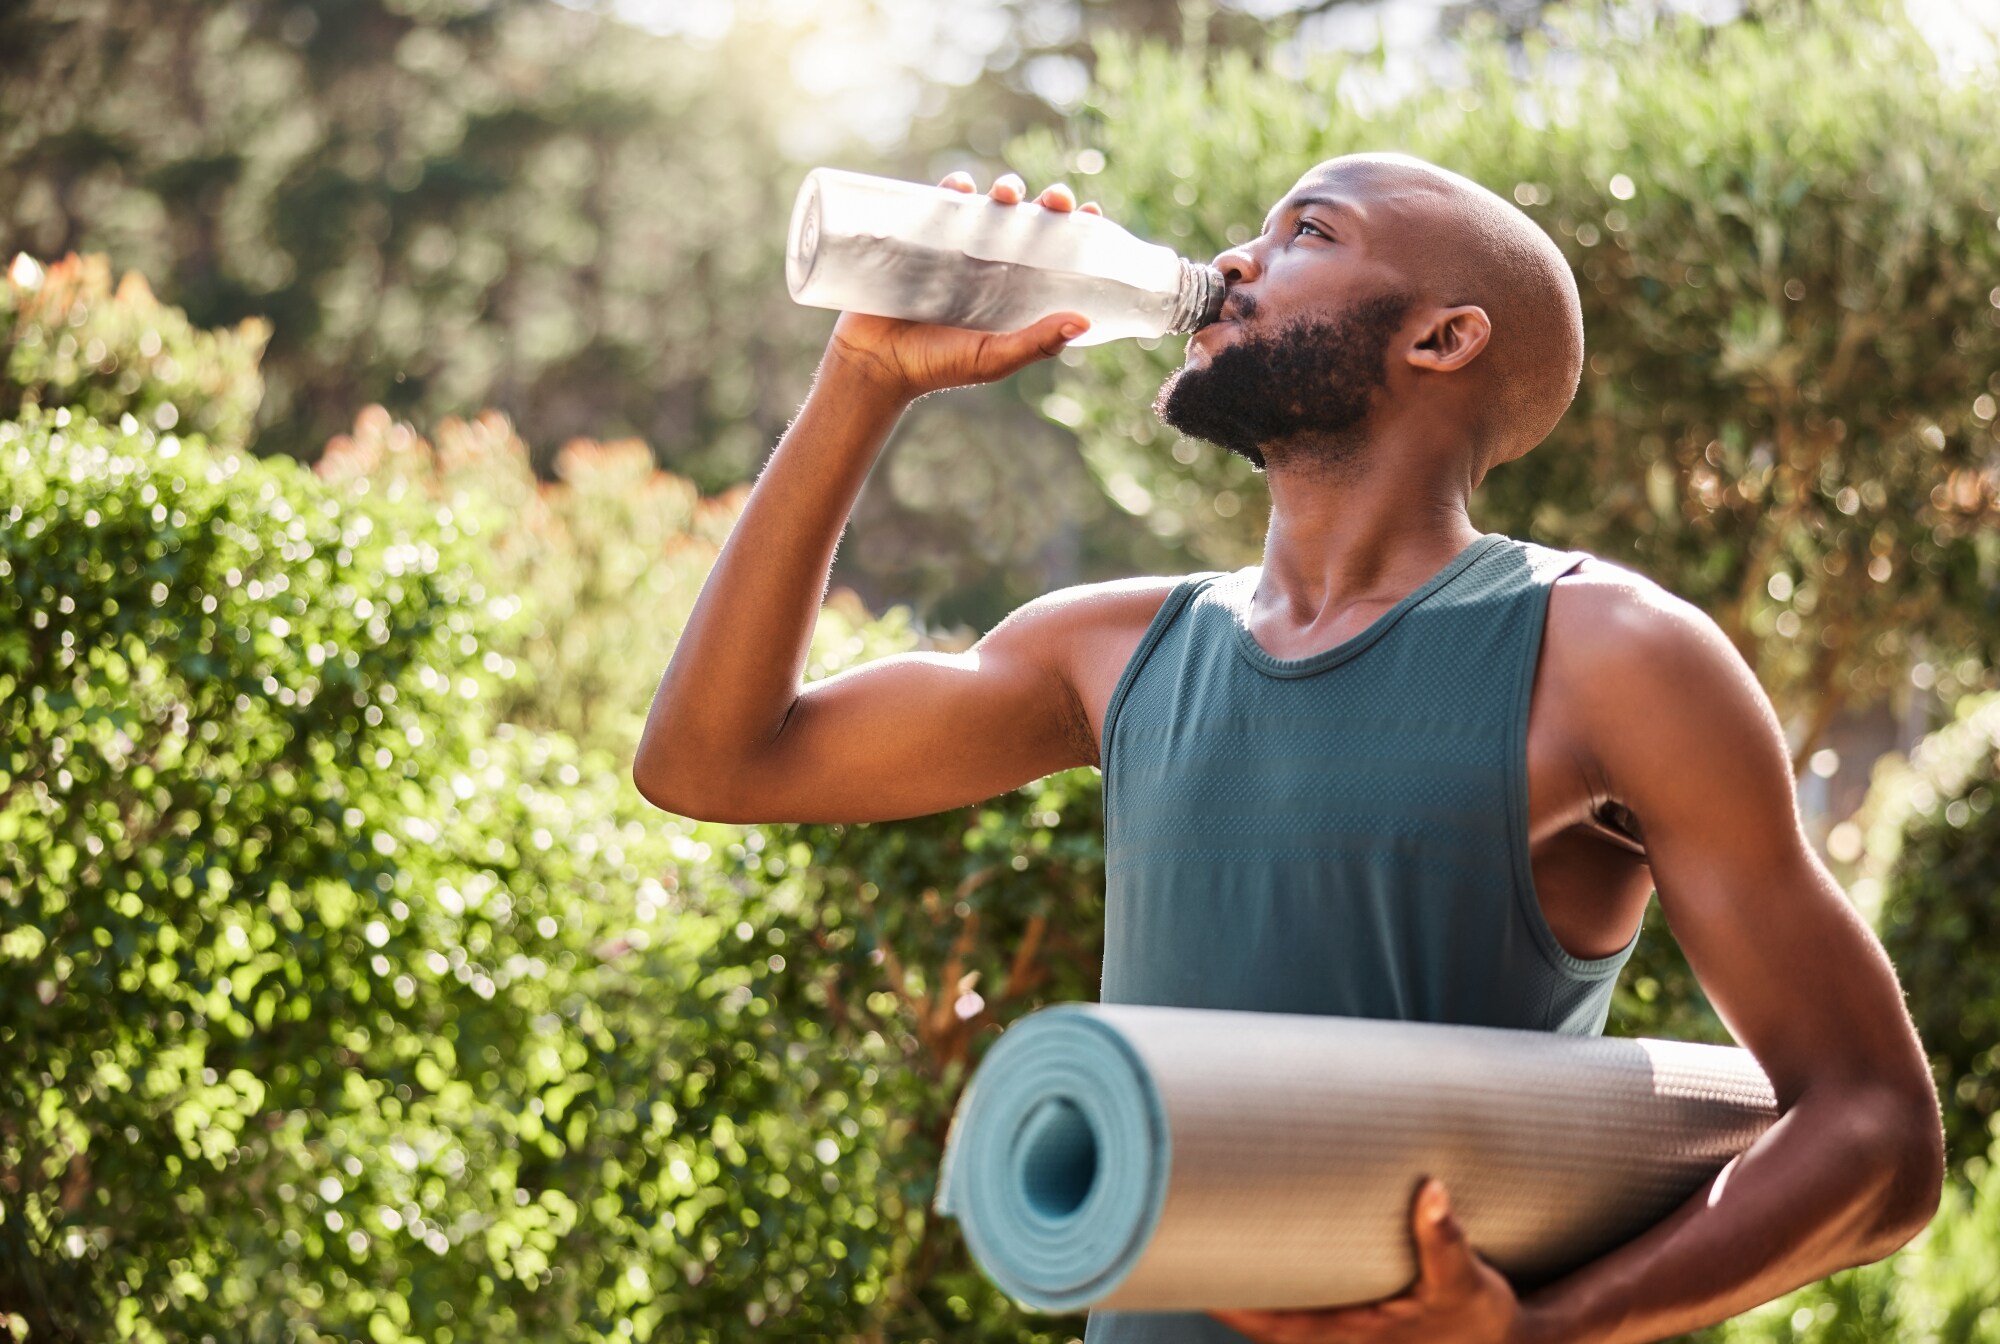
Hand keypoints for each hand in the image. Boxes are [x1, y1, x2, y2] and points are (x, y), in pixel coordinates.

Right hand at [826, 172, 1102, 402]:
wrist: (876, 363)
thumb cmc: (939, 366)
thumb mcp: (994, 358)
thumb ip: (1036, 343)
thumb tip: (1084, 321)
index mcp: (1017, 289)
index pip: (1055, 252)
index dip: (1076, 229)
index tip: (1093, 213)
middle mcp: (992, 264)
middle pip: (1028, 221)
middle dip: (1046, 203)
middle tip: (1054, 200)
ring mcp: (957, 249)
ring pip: (989, 206)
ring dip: (1004, 190)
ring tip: (1007, 194)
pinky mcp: (921, 239)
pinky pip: (940, 204)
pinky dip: (953, 188)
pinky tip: (962, 185)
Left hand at [1210, 1181, 1529, 1343]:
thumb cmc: (1482, 1319)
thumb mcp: (1469, 1284)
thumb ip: (1445, 1240)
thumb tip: (1432, 1191)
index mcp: (1347, 1340)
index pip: (1265, 1322)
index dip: (1222, 1295)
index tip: (1185, 1259)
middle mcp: (1333, 1342)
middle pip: (1253, 1312)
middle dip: (1216, 1273)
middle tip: (1175, 1215)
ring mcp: (1337, 1335)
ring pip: (1270, 1308)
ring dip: (1241, 1274)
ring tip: (1199, 1218)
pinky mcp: (1347, 1322)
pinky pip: (1293, 1301)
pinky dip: (1270, 1278)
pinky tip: (1254, 1241)